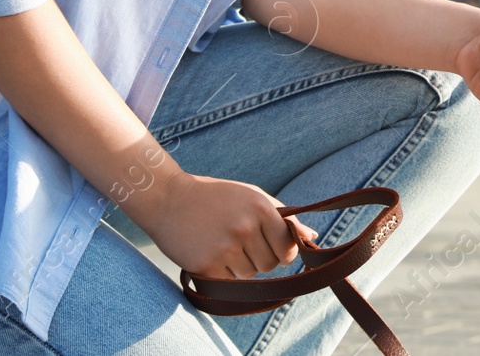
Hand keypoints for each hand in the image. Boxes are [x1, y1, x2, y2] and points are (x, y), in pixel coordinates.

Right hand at [141, 171, 317, 279]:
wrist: (167, 198)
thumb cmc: (215, 197)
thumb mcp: (251, 196)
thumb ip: (283, 217)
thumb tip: (311, 237)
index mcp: (260, 208)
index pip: (287, 248)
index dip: (283, 252)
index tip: (272, 246)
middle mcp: (245, 228)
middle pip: (270, 265)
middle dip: (260, 259)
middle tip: (240, 241)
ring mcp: (224, 248)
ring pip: (249, 276)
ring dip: (240, 267)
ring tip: (222, 244)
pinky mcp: (206, 265)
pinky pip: (229, 283)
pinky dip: (222, 275)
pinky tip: (210, 254)